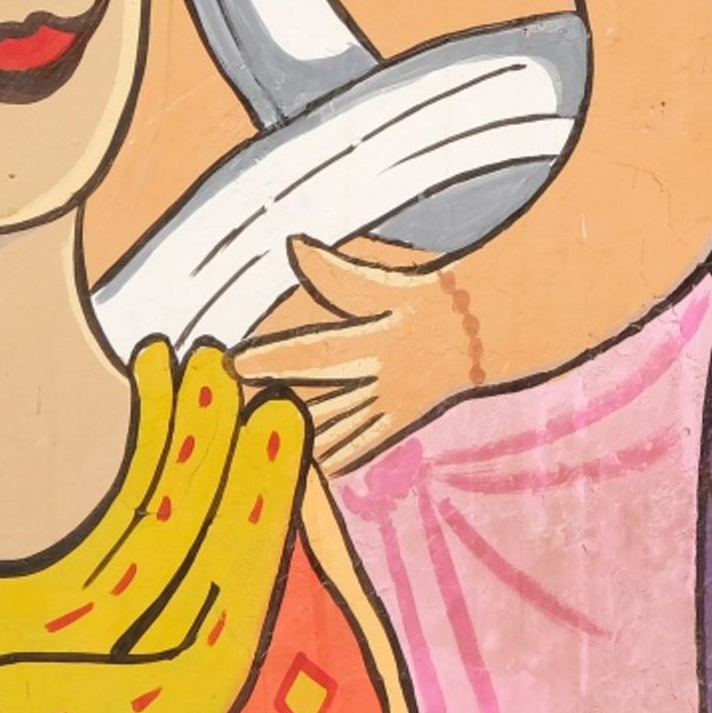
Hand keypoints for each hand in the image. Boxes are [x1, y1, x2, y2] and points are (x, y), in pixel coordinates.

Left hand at [234, 236, 487, 474]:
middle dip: (273, 407)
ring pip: (336, 429)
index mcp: (378, 341)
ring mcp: (392, 404)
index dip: (273, 359)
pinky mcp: (399, 420)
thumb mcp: (389, 282)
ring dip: (297, 438)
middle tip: (229, 412)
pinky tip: (304, 467)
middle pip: (319, 399)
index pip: (316, 351)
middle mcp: (384, 378)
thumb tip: (295, 245)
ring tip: (254, 444)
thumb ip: (338, 272)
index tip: (234, 363)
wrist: (482, 331)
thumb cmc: (430, 298)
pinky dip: (331, 457)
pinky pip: (360, 445)